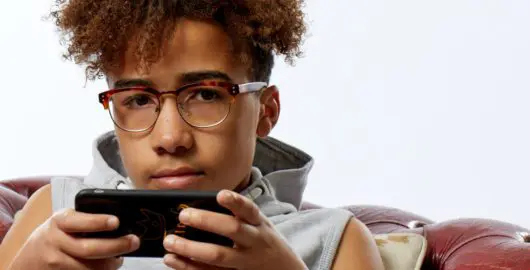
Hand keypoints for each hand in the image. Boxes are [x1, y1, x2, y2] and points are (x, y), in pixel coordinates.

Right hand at [8, 209, 139, 269]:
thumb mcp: (64, 222)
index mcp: (60, 221)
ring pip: (90, 267)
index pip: (79, 221)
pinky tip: (107, 266)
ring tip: (120, 257)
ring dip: (110, 264)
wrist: (28, 260)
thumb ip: (84, 220)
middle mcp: (56, 241)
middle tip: (133, 241)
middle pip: (90, 248)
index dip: (98, 222)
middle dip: (116, 246)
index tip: (116, 222)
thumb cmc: (54, 235)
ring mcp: (56, 262)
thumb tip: (118, 225)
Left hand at [162, 190, 306, 269]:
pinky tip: (174, 261)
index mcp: (259, 225)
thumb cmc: (266, 244)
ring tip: (170, 242)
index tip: (220, 195)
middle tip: (183, 215)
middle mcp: (254, 242)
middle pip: (232, 230)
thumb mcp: (261, 227)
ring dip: (191, 249)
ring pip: (218, 256)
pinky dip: (189, 268)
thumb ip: (240, 218)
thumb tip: (201, 208)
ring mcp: (246, 262)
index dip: (235, 202)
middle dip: (207, 221)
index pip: (249, 210)